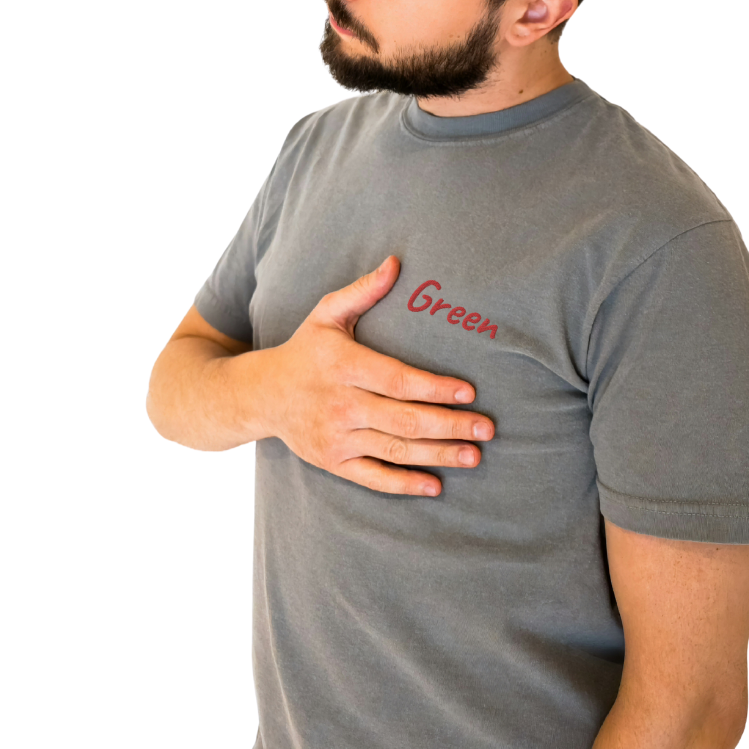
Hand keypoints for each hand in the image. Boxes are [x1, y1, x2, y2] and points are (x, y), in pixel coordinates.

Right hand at [250, 255, 493, 495]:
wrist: (260, 395)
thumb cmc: (305, 349)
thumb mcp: (326, 313)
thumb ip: (363, 291)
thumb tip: (395, 262)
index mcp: (344, 366)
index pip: (397, 380)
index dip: (435, 388)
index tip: (469, 392)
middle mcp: (340, 404)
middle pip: (403, 420)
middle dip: (449, 426)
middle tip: (487, 428)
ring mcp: (335, 437)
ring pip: (394, 450)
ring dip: (437, 456)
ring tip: (474, 455)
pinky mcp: (332, 462)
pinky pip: (372, 478)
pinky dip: (403, 484)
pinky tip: (435, 485)